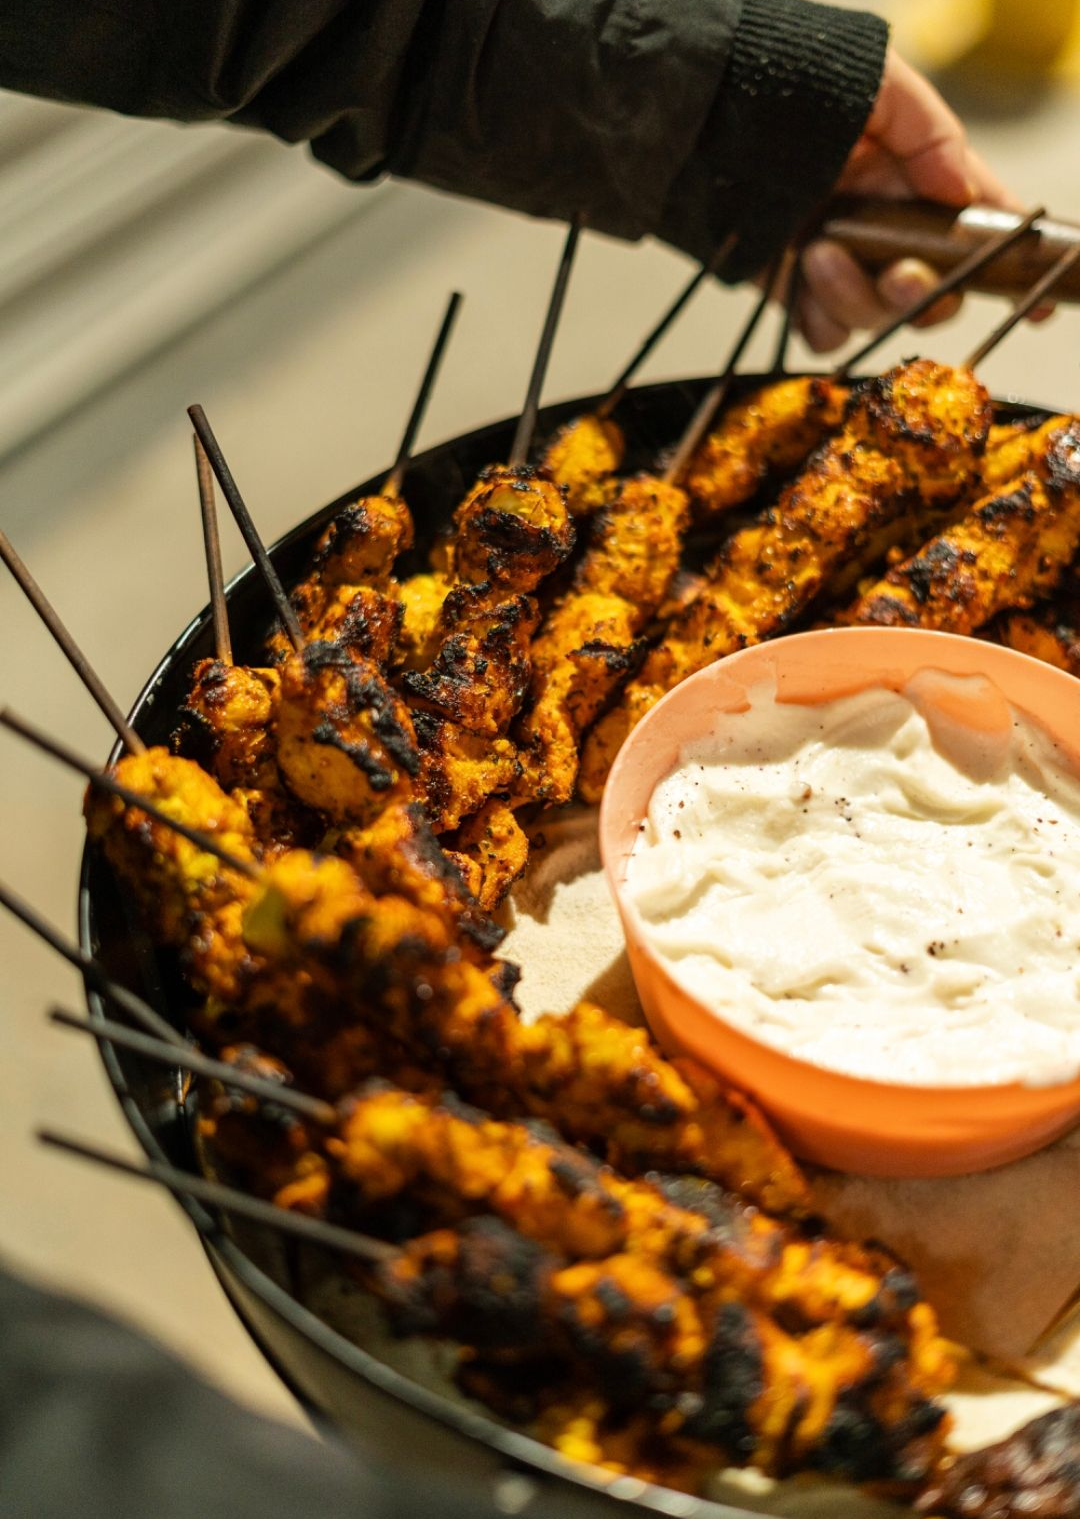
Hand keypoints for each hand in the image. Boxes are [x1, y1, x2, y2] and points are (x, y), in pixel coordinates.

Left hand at [797, 48, 1032, 351]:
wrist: (698, 115)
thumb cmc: (784, 80)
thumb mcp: (874, 83)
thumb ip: (930, 133)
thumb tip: (963, 191)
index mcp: (915, 175)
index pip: (976, 222)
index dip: (1007, 262)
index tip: (1033, 303)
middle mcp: (884, 224)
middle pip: (934, 290)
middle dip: (922, 292)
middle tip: (897, 274)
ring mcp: (841, 260)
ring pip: (877, 316)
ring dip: (856, 297)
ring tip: (817, 252)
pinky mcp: (793, 289)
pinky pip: (824, 332)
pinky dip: (819, 319)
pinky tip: (800, 279)